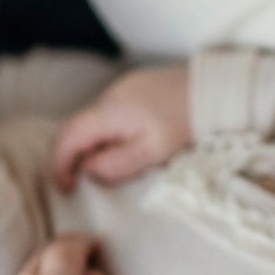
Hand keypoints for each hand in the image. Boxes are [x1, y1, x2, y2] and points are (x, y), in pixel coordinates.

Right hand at [51, 65, 191, 187]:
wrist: (214, 91)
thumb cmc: (186, 124)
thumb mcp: (152, 153)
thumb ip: (116, 164)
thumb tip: (89, 171)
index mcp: (110, 112)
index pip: (69, 137)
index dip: (60, 164)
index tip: (65, 188)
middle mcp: (109, 95)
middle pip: (76, 127)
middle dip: (71, 156)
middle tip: (77, 182)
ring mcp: (122, 87)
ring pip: (92, 120)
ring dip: (90, 144)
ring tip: (102, 167)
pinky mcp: (134, 86)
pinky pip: (108, 112)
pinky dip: (104, 132)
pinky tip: (121, 144)